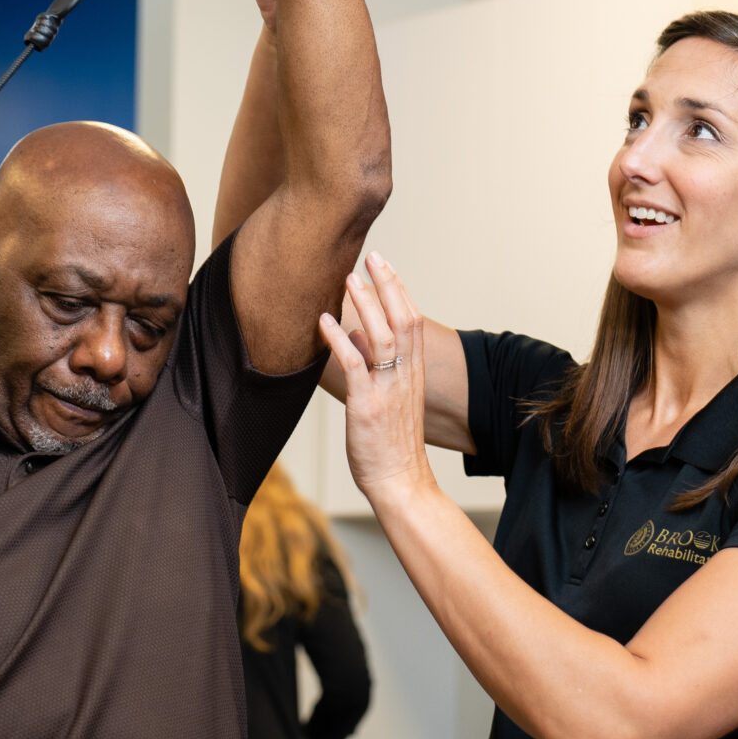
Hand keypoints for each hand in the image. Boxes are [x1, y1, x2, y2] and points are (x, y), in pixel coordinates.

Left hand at [319, 252, 438, 499]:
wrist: (401, 482)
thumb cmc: (391, 444)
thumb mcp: (391, 398)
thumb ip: (377, 366)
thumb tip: (357, 334)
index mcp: (412, 372)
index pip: (412, 320)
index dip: (399, 288)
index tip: (384, 264)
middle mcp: (404, 376)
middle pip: (402, 319)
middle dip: (387, 284)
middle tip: (371, 256)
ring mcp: (387, 390)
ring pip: (382, 336)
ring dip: (366, 304)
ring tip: (348, 278)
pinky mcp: (368, 406)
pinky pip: (354, 366)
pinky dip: (339, 341)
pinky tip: (325, 322)